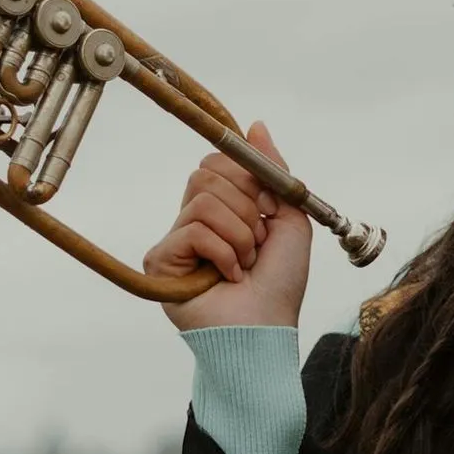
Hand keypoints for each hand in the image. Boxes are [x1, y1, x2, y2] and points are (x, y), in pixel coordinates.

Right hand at [145, 123, 312, 331]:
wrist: (267, 328)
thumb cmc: (281, 282)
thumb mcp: (290, 217)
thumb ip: (273, 170)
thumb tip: (255, 125)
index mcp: (222, 208)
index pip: (219, 163)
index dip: (247, 179)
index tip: (267, 209)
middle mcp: (194, 220)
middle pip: (207, 174)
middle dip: (246, 208)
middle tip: (256, 243)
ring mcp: (176, 241)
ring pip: (205, 200)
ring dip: (240, 235)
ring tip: (244, 264)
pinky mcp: (162, 261)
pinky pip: (194, 229)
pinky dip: (224, 252)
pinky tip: (228, 277)